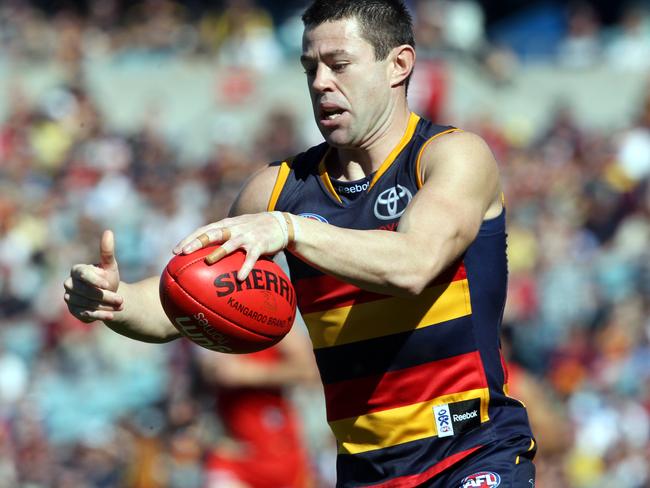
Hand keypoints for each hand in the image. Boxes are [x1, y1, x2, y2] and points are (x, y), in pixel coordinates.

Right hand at [63, 230, 123, 322]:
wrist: (108, 296)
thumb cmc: (108, 278)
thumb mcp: (111, 266)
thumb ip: (107, 251)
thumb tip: (108, 232)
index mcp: (77, 270)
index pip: (82, 274)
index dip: (94, 280)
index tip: (108, 285)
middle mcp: (69, 283)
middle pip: (84, 291)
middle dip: (104, 296)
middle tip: (122, 300)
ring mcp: (70, 297)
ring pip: (85, 303)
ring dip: (104, 306)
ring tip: (120, 306)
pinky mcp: (73, 310)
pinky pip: (84, 314)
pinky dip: (98, 315)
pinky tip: (111, 316)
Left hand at [173, 212, 290, 280]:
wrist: (280, 224)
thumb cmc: (253, 230)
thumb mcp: (236, 229)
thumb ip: (222, 239)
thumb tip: (202, 258)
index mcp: (226, 225)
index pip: (204, 230)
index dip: (189, 239)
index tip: (175, 251)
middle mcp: (234, 229)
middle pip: (212, 233)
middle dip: (197, 242)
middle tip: (183, 252)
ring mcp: (247, 236)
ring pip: (230, 244)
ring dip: (219, 252)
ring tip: (208, 261)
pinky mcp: (260, 245)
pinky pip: (252, 257)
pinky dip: (246, 266)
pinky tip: (240, 278)